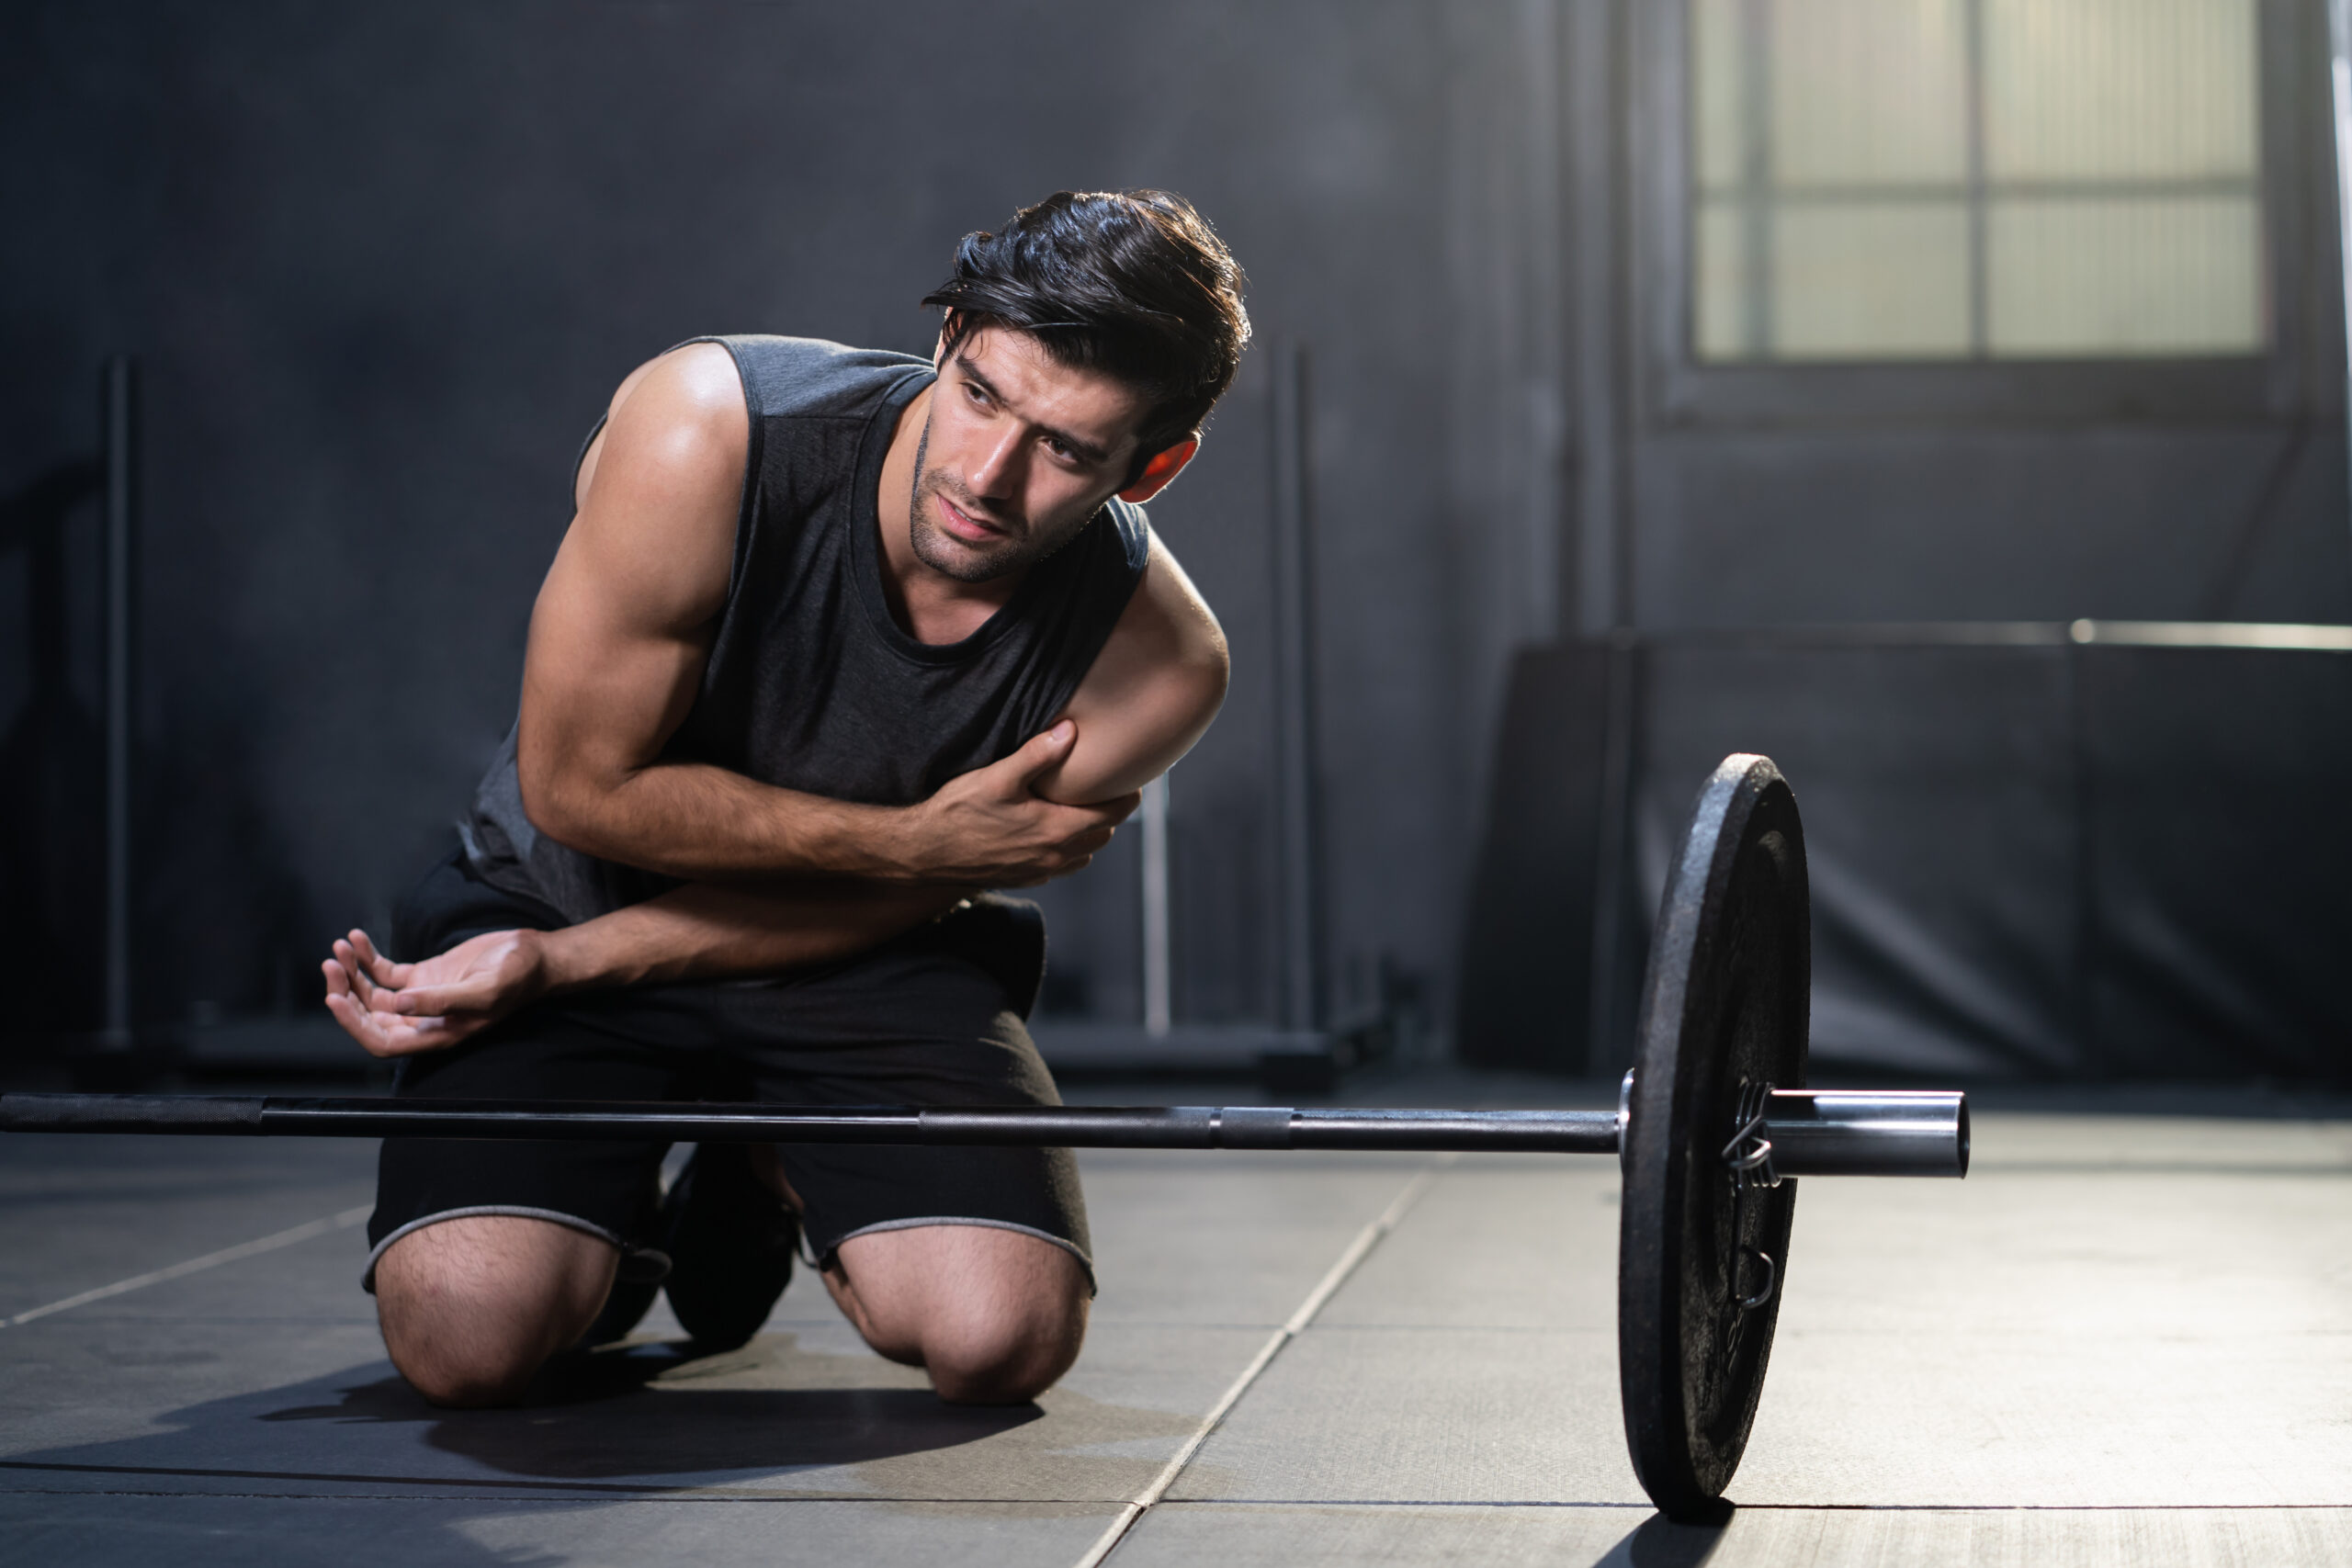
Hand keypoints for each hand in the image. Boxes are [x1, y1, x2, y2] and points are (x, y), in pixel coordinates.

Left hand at [321, 927, 550, 1057]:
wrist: (534, 956)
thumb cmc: (517, 977)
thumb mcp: (483, 989)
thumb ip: (441, 1000)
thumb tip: (398, 1005)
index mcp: (436, 1033)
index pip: (382, 1040)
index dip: (355, 1025)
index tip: (335, 998)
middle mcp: (423, 1020)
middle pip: (370, 1017)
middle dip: (346, 993)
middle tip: (331, 966)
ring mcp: (421, 997)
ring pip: (372, 993)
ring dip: (352, 973)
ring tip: (341, 948)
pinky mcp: (424, 976)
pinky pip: (385, 971)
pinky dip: (368, 957)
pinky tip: (357, 939)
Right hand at [896, 721, 1140, 885]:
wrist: (925, 852)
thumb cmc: (958, 811)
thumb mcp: (998, 777)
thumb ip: (1037, 754)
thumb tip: (1070, 731)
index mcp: (1057, 829)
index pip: (1113, 814)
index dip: (1127, 796)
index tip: (1134, 780)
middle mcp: (1055, 855)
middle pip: (1103, 835)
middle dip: (1111, 813)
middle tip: (1109, 788)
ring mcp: (1040, 870)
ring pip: (1084, 854)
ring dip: (1090, 834)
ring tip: (1082, 808)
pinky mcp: (1024, 878)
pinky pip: (1061, 865)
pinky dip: (1068, 849)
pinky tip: (1052, 831)